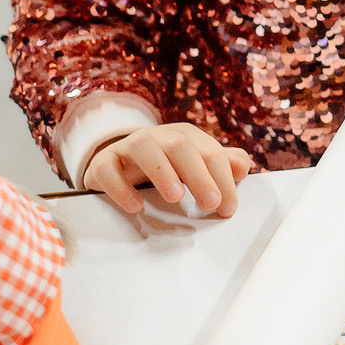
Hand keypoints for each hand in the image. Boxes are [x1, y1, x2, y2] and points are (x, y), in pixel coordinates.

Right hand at [84, 123, 252, 219]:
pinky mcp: (103, 163)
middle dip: (199, 174)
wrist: (115, 165)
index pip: (210, 152)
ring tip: (176, 197)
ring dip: (162, 171)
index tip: (228, 208)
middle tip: (211, 203)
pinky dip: (121, 187)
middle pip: (180, 147)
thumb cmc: (164, 167)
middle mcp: (157, 136)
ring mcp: (127, 147)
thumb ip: (221, 164)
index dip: (223, 179)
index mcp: (185, 136)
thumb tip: (242, 168)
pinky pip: (108, 170)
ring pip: (144, 148)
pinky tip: (135, 206)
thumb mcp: (193, 164)